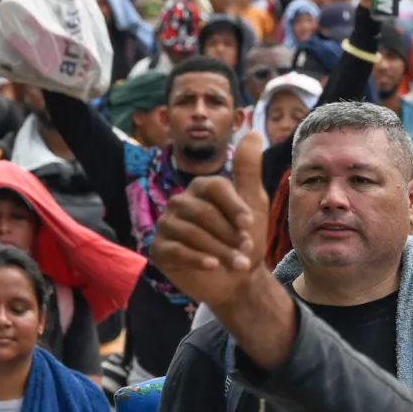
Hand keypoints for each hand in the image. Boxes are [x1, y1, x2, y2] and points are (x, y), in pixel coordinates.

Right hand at [149, 176, 276, 314]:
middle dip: (229, 234)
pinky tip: (213, 266)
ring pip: (192, 234)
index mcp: (202, 187)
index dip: (233, 206)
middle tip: (246, 249)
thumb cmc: (244, 239)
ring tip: (239, 264)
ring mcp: (167, 224)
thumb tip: (252, 133)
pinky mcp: (159, 248)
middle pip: (204, 213)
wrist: (237, 279)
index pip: (214, 187)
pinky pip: (177, 250)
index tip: (249, 224)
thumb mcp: (253, 204)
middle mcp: (181, 202)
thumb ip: (249, 170)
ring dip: (220, 250)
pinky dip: (198, 259)